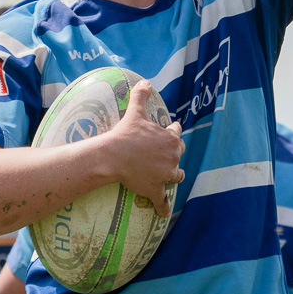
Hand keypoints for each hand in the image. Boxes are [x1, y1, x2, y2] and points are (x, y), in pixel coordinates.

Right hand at [103, 80, 184, 214]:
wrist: (114, 156)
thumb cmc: (125, 134)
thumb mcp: (135, 112)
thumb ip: (141, 95)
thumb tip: (146, 81)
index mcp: (169, 138)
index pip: (176, 133)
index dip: (173, 133)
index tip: (171, 132)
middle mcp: (172, 156)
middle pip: (178, 154)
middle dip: (174, 155)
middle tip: (166, 156)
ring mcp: (165, 174)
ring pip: (176, 176)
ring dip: (174, 176)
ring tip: (169, 178)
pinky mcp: (156, 189)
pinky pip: (162, 201)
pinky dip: (163, 207)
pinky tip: (164, 213)